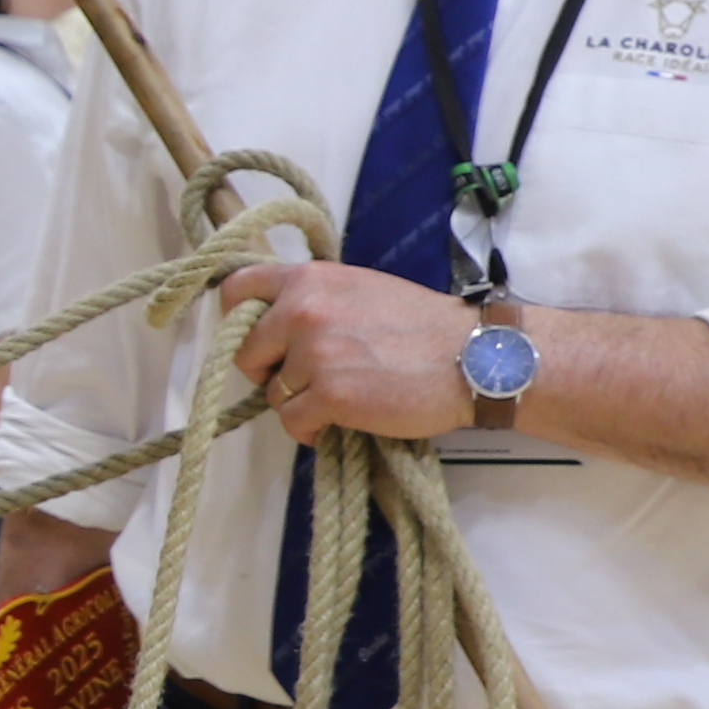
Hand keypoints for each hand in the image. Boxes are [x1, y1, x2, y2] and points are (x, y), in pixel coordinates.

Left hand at [217, 258, 483, 444]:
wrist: (470, 355)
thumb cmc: (421, 325)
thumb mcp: (359, 289)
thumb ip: (314, 299)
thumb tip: (275, 322)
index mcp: (309, 278)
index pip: (238, 289)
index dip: (237, 320)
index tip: (256, 339)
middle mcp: (303, 310)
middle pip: (246, 352)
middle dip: (268, 371)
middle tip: (303, 380)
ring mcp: (314, 353)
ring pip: (272, 393)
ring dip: (297, 403)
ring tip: (337, 399)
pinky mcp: (329, 394)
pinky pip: (292, 422)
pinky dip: (310, 430)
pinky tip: (336, 423)